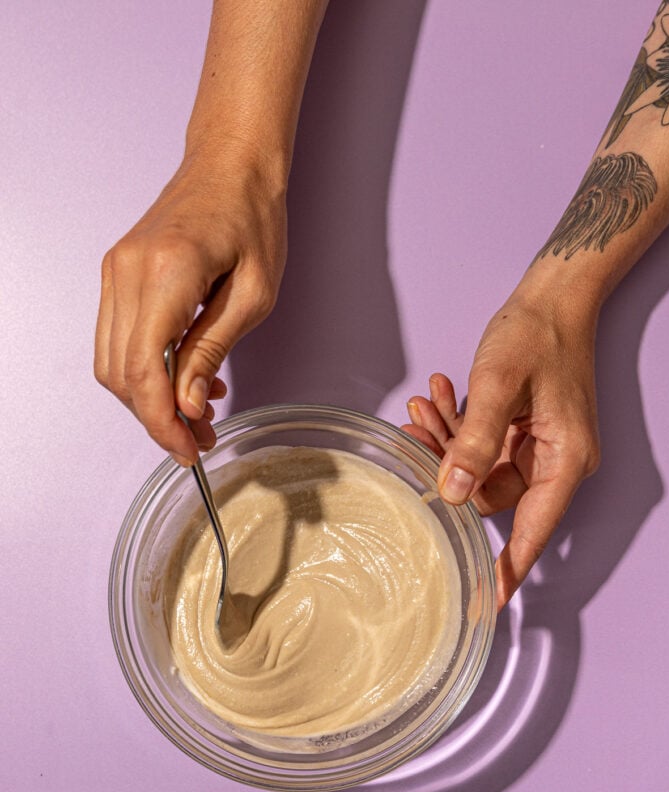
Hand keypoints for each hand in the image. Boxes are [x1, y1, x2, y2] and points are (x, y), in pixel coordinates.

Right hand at [94, 143, 286, 464]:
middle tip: (199, 440)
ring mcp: (116, 271)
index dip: (161, 421)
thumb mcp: (253, 295)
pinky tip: (186, 380)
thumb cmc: (253, 218)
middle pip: (121, 373)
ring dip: (150, 398)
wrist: (231, 164)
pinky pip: (120, 338)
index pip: (145, 369)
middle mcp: (127, 272)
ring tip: (196, 417)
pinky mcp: (118, 273)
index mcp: (167, 273)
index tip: (187, 449)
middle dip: (157, 417)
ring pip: (113, 361)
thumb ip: (214, 350)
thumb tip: (188, 405)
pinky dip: (147, 369)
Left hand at [402, 292, 600, 607]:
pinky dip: (457, 426)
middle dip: (448, 468)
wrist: (553, 296)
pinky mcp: (521, 431)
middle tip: (415, 435)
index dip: (507, 567)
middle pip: (491, 493)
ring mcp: (537, 447)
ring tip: (422, 409)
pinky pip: (481, 444)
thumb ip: (473, 441)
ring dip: (447, 441)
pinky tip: (438, 398)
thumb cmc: (537, 335)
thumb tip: (450, 493)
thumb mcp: (500, 387)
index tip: (482, 601)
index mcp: (564, 460)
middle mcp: (554, 461)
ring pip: (478, 468)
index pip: (534, 530)